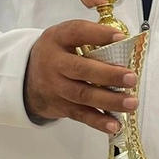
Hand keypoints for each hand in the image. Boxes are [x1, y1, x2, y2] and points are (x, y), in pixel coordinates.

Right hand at [24, 20, 138, 134]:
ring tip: (131, 102)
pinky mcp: (60, 106)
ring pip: (83, 95)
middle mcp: (54, 62)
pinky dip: (98, 121)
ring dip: (109, 101)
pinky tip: (114, 125)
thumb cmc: (57, 54)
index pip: (77, 32)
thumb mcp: (65, 38)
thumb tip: (125, 44)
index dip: (98, 34)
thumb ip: (89, 38)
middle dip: (108, 74)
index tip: (120, 37)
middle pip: (81, 69)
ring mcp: (56, 87)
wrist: (26, 77)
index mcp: (58, 39)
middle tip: (131, 78)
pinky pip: (80, 115)